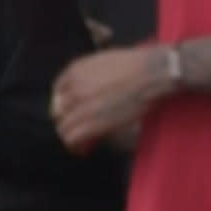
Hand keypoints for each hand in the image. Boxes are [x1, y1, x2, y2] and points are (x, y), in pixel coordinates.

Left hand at [50, 44, 177, 154]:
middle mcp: (73, 88)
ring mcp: (82, 105)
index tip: (72, 114)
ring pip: (63, 128)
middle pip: (59, 112)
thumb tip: (89, 90)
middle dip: (67, 122)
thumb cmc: (136, 66)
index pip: (58, 92)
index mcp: (74, 71)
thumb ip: (88, 74)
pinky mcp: (93, 122)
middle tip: (77, 132)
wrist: (152, 73)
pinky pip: (73, 138)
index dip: (65, 106)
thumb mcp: (103, 61)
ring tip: (81, 144)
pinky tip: (83, 150)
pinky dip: (75, 146)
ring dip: (70, 137)